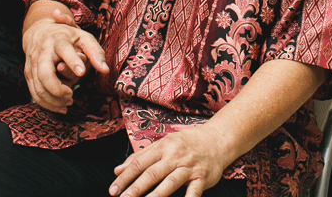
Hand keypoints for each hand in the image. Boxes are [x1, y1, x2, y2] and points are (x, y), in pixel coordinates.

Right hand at [23, 8, 107, 113]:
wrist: (39, 32)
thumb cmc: (66, 36)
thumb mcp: (83, 37)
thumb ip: (95, 52)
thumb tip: (105, 70)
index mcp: (58, 40)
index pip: (64, 50)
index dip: (72, 61)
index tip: (81, 72)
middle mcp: (42, 53)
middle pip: (45, 74)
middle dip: (58, 89)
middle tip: (71, 94)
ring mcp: (33, 64)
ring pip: (39, 88)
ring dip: (53, 100)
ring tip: (69, 102)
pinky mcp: (28, 74)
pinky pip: (34, 93)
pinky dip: (46, 104)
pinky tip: (60, 106)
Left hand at [109, 126, 230, 196]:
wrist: (218, 139)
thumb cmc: (187, 142)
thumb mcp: (163, 143)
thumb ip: (140, 157)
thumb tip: (117, 170)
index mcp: (163, 147)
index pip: (139, 163)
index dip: (125, 177)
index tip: (113, 190)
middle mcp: (175, 156)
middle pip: (152, 173)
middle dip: (136, 188)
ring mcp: (189, 167)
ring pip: (170, 182)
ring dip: (156, 195)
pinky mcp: (202, 177)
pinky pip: (194, 192)